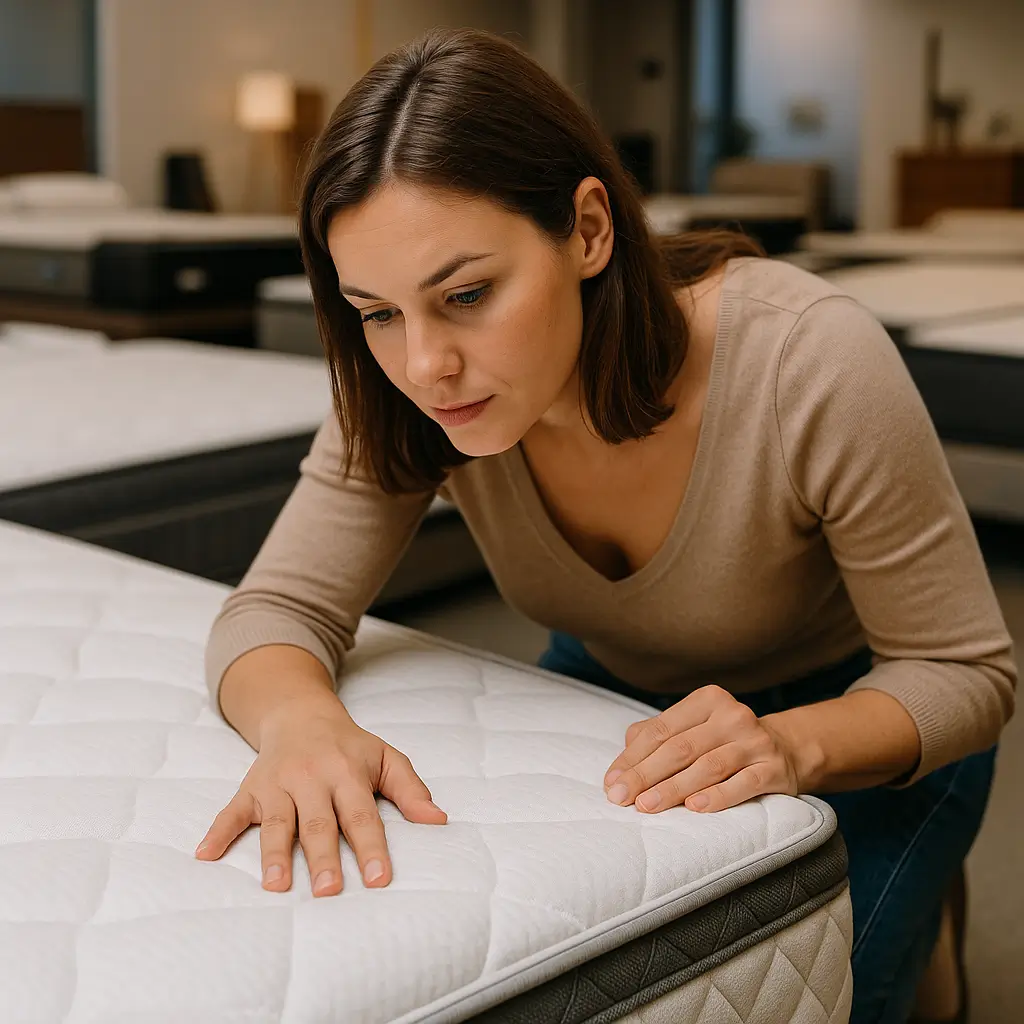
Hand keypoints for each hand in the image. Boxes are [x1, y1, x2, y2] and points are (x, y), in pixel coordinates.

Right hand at [195, 697, 446, 894]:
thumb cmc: (349, 746)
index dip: (371, 846)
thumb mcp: (385, 758)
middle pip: (318, 823)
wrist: (300, 713)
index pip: (361, 814)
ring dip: (273, 853)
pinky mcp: (250, 789)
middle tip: (329, 891)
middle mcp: (311, 778)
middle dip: (323, 858)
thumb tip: (438, 821)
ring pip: (276, 822)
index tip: (380, 879)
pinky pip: (230, 812)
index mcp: (347, 772)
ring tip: (276, 885)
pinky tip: (205, 855)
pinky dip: (218, 832)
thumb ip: (411, 790)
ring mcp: (277, 784)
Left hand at [603, 685, 800, 813]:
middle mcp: (732, 715)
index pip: (661, 730)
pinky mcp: (773, 769)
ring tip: (647, 806)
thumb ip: (655, 737)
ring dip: (674, 788)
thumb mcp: (692, 729)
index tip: (611, 782)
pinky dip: (718, 796)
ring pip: (708, 766)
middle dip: (646, 774)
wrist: (786, 750)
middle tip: (621, 798)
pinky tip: (695, 807)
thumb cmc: (723, 742)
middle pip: (680, 747)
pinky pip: (743, 783)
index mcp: (707, 700)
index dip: (633, 758)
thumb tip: (622, 764)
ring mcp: (755, 741)